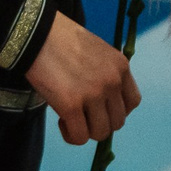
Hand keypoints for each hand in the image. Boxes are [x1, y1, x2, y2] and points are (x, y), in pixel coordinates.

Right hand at [27, 11, 140, 144]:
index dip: (115, 110)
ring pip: (101, 133)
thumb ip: (106, 75)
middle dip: (99, 122)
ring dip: (86, 131)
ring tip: (70, 118)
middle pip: (118, 122)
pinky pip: (80, 137)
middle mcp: (112, 81)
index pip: (133, 102)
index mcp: (121, 66)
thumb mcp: (97, 52)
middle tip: (82, 114)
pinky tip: (61, 121)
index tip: (99, 108)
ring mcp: (94, 94)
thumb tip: (103, 104)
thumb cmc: (63, 40)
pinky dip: (71, 135)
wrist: (38, 34)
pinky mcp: (71, 105)